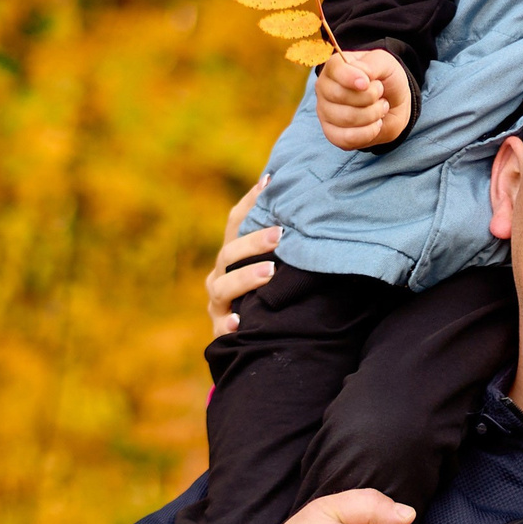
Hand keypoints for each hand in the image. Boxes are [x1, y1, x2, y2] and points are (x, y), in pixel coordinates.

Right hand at [208, 176, 280, 336]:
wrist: (260, 341)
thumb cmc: (273, 296)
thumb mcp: (279, 266)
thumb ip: (286, 240)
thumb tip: (303, 196)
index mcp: (232, 256)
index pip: (235, 223)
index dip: (250, 202)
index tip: (270, 182)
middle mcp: (221, 276)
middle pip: (229, 253)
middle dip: (254, 242)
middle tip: (280, 234)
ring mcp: (219, 305)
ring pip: (223, 287)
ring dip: (245, 278)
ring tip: (269, 272)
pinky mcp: (222, 333)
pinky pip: (221, 328)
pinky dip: (229, 324)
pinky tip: (240, 322)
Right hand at [316, 50, 413, 151]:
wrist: (395, 105)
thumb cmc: (387, 81)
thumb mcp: (386, 64)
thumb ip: (372, 65)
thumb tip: (361, 81)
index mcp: (335, 67)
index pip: (334, 69)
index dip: (351, 77)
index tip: (367, 82)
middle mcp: (325, 88)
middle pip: (341, 95)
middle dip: (370, 96)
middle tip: (380, 94)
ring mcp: (325, 111)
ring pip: (347, 117)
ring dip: (374, 114)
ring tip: (380, 107)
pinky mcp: (332, 133)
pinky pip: (347, 138)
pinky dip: (369, 132)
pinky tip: (376, 124)